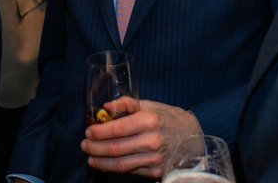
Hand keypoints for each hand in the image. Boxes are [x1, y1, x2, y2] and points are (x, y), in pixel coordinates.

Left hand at [82, 98, 200, 179]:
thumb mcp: (149, 105)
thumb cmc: (168, 119)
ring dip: (101, 162)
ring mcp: (154, 159)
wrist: (192, 138)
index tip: (88, 131)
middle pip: (114, 149)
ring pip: (120, 164)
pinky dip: (116, 168)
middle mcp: (151, 141)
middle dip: (95, 148)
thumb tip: (104, 107)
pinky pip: (130, 171)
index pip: (116, 129)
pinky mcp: (156, 172)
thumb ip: (126, 104)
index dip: (98, 132)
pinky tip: (107, 163)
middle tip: (85, 145)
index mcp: (149, 121)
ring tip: (91, 158)